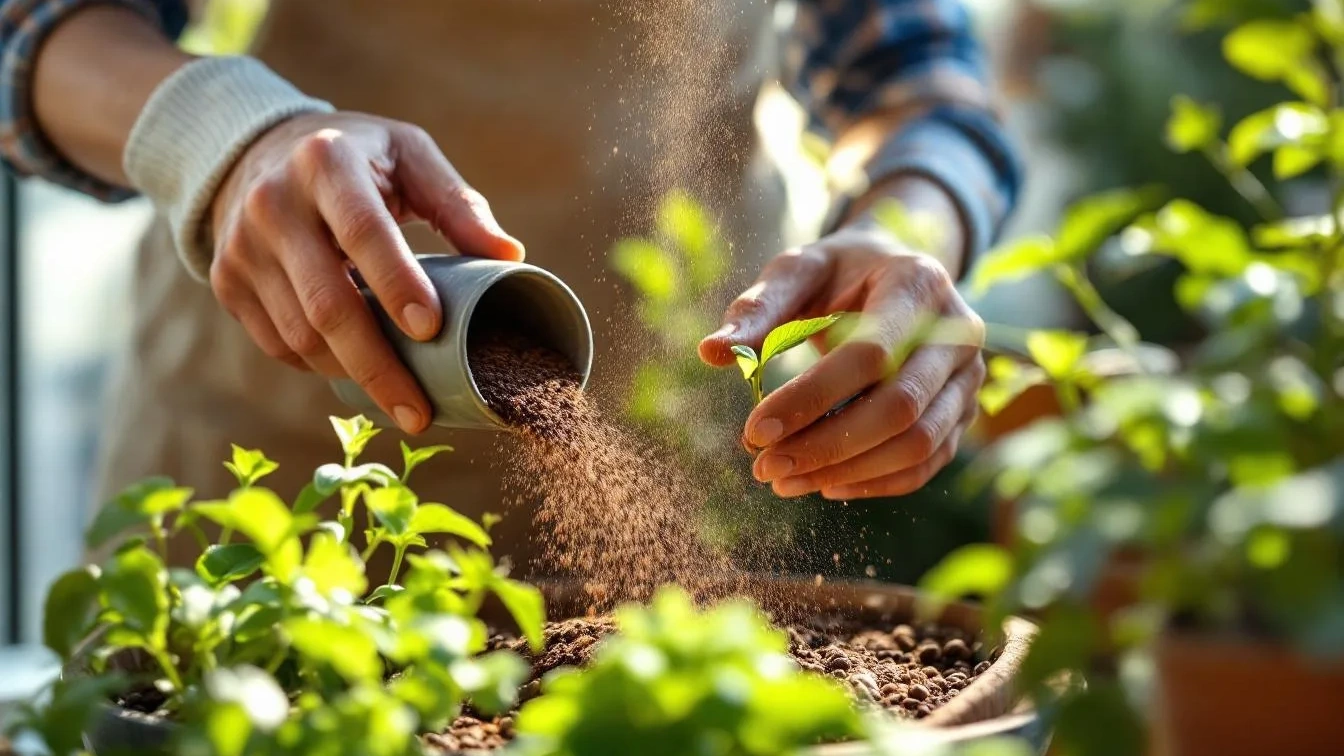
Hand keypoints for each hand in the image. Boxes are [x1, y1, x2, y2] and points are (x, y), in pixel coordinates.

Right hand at [209, 112, 523, 432]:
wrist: (253, 151)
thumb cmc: (357, 158)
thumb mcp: (408, 156)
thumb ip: (458, 205)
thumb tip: (511, 258)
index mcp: (327, 162)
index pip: (363, 231)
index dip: (397, 283)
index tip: (431, 330)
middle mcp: (274, 204)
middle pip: (326, 303)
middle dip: (377, 366)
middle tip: (420, 412)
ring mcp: (242, 247)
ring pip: (300, 335)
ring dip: (353, 374)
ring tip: (401, 398)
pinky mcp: (227, 282)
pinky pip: (278, 344)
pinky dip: (321, 366)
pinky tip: (358, 373)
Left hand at [699, 192, 984, 499]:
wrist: (894, 273)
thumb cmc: (840, 272)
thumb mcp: (799, 270)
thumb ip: (759, 308)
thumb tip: (711, 352)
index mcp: (919, 284)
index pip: (870, 354)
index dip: (811, 398)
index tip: (754, 430)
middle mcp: (960, 333)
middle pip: (899, 408)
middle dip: (826, 446)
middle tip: (763, 467)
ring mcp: (969, 378)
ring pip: (918, 444)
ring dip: (846, 471)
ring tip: (783, 481)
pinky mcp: (963, 413)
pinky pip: (926, 463)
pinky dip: (875, 482)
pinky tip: (824, 485)